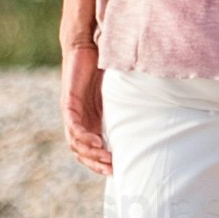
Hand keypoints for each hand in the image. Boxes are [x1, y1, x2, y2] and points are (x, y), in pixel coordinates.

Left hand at [59, 38, 113, 170]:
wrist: (85, 45)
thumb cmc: (102, 68)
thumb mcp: (117, 94)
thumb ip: (125, 107)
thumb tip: (150, 117)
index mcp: (89, 120)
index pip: (90, 150)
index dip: (100, 163)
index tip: (117, 172)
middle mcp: (79, 120)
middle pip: (81, 152)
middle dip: (96, 164)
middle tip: (112, 171)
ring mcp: (72, 113)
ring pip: (76, 143)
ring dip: (91, 154)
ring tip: (106, 159)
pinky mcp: (68, 102)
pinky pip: (73, 126)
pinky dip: (83, 136)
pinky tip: (96, 142)